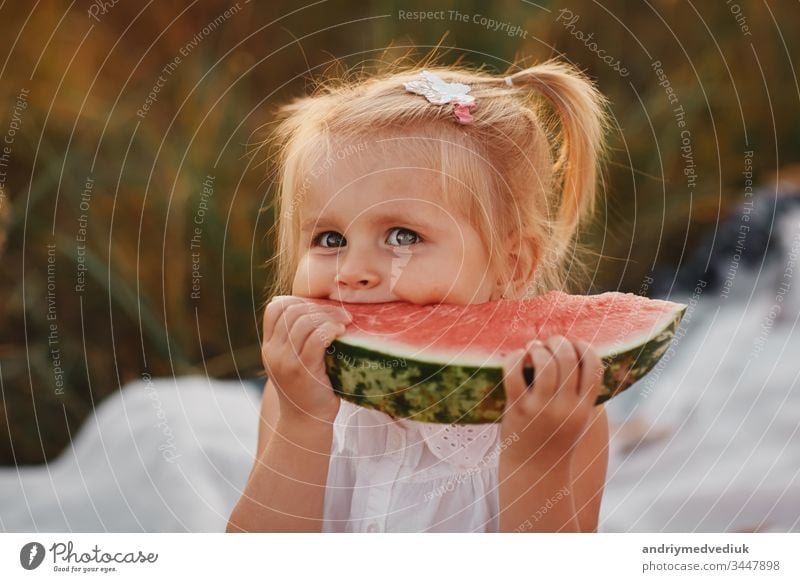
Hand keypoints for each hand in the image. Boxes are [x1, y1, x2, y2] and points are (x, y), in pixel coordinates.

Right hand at [261, 296, 351, 422]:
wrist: (306, 422)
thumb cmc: (307, 389)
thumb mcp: (294, 361)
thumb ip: (297, 339)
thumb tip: (317, 309)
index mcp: (269, 347)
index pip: (275, 309)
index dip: (297, 301)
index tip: (320, 308)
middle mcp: (273, 353)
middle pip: (292, 312)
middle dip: (319, 307)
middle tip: (341, 313)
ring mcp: (286, 362)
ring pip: (305, 322)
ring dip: (329, 316)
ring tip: (345, 321)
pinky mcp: (303, 371)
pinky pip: (316, 339)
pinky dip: (330, 329)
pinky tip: (341, 331)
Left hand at [499, 335, 603, 466]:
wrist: (534, 472)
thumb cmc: (556, 440)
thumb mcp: (579, 419)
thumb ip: (583, 393)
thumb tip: (578, 357)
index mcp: (584, 408)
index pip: (595, 367)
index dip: (586, 347)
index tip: (575, 343)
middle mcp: (566, 408)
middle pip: (568, 360)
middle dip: (559, 342)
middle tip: (550, 341)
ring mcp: (541, 409)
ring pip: (544, 365)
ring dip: (538, 348)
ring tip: (533, 347)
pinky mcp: (517, 410)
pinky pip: (514, 375)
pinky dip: (514, 359)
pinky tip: (516, 357)